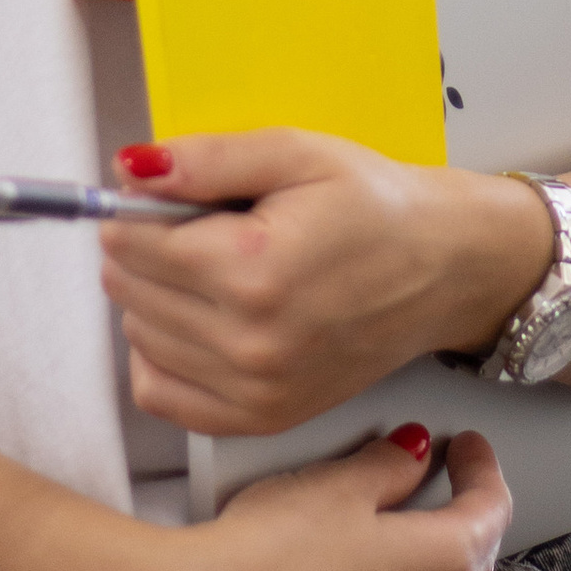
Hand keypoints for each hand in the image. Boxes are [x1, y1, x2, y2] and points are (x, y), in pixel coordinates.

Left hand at [98, 133, 551, 433]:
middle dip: (143, 249)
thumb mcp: (296, 153)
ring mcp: (255, 388)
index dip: (135, 210)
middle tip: (197, 226)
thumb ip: (207, 160)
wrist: (444, 269)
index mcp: (254, 269)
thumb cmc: (377, 208)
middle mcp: (250, 341)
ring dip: (153, 298)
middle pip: (126, 290)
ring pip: (138, 337)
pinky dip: (159, 356)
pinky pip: (161, 394)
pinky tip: (195, 320)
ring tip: (214, 268)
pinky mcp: (261, 416)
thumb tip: (131, 168)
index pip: (129, 243)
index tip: (164, 196)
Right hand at [122, 424, 513, 570]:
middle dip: (464, 520)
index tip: (465, 446)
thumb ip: (387, 466)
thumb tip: (411, 455)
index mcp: (446, 565)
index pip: (490, 509)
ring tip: (410, 536)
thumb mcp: (336, 486)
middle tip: (443, 483)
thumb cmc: (272, 552)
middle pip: (473, 564)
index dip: (481, 468)